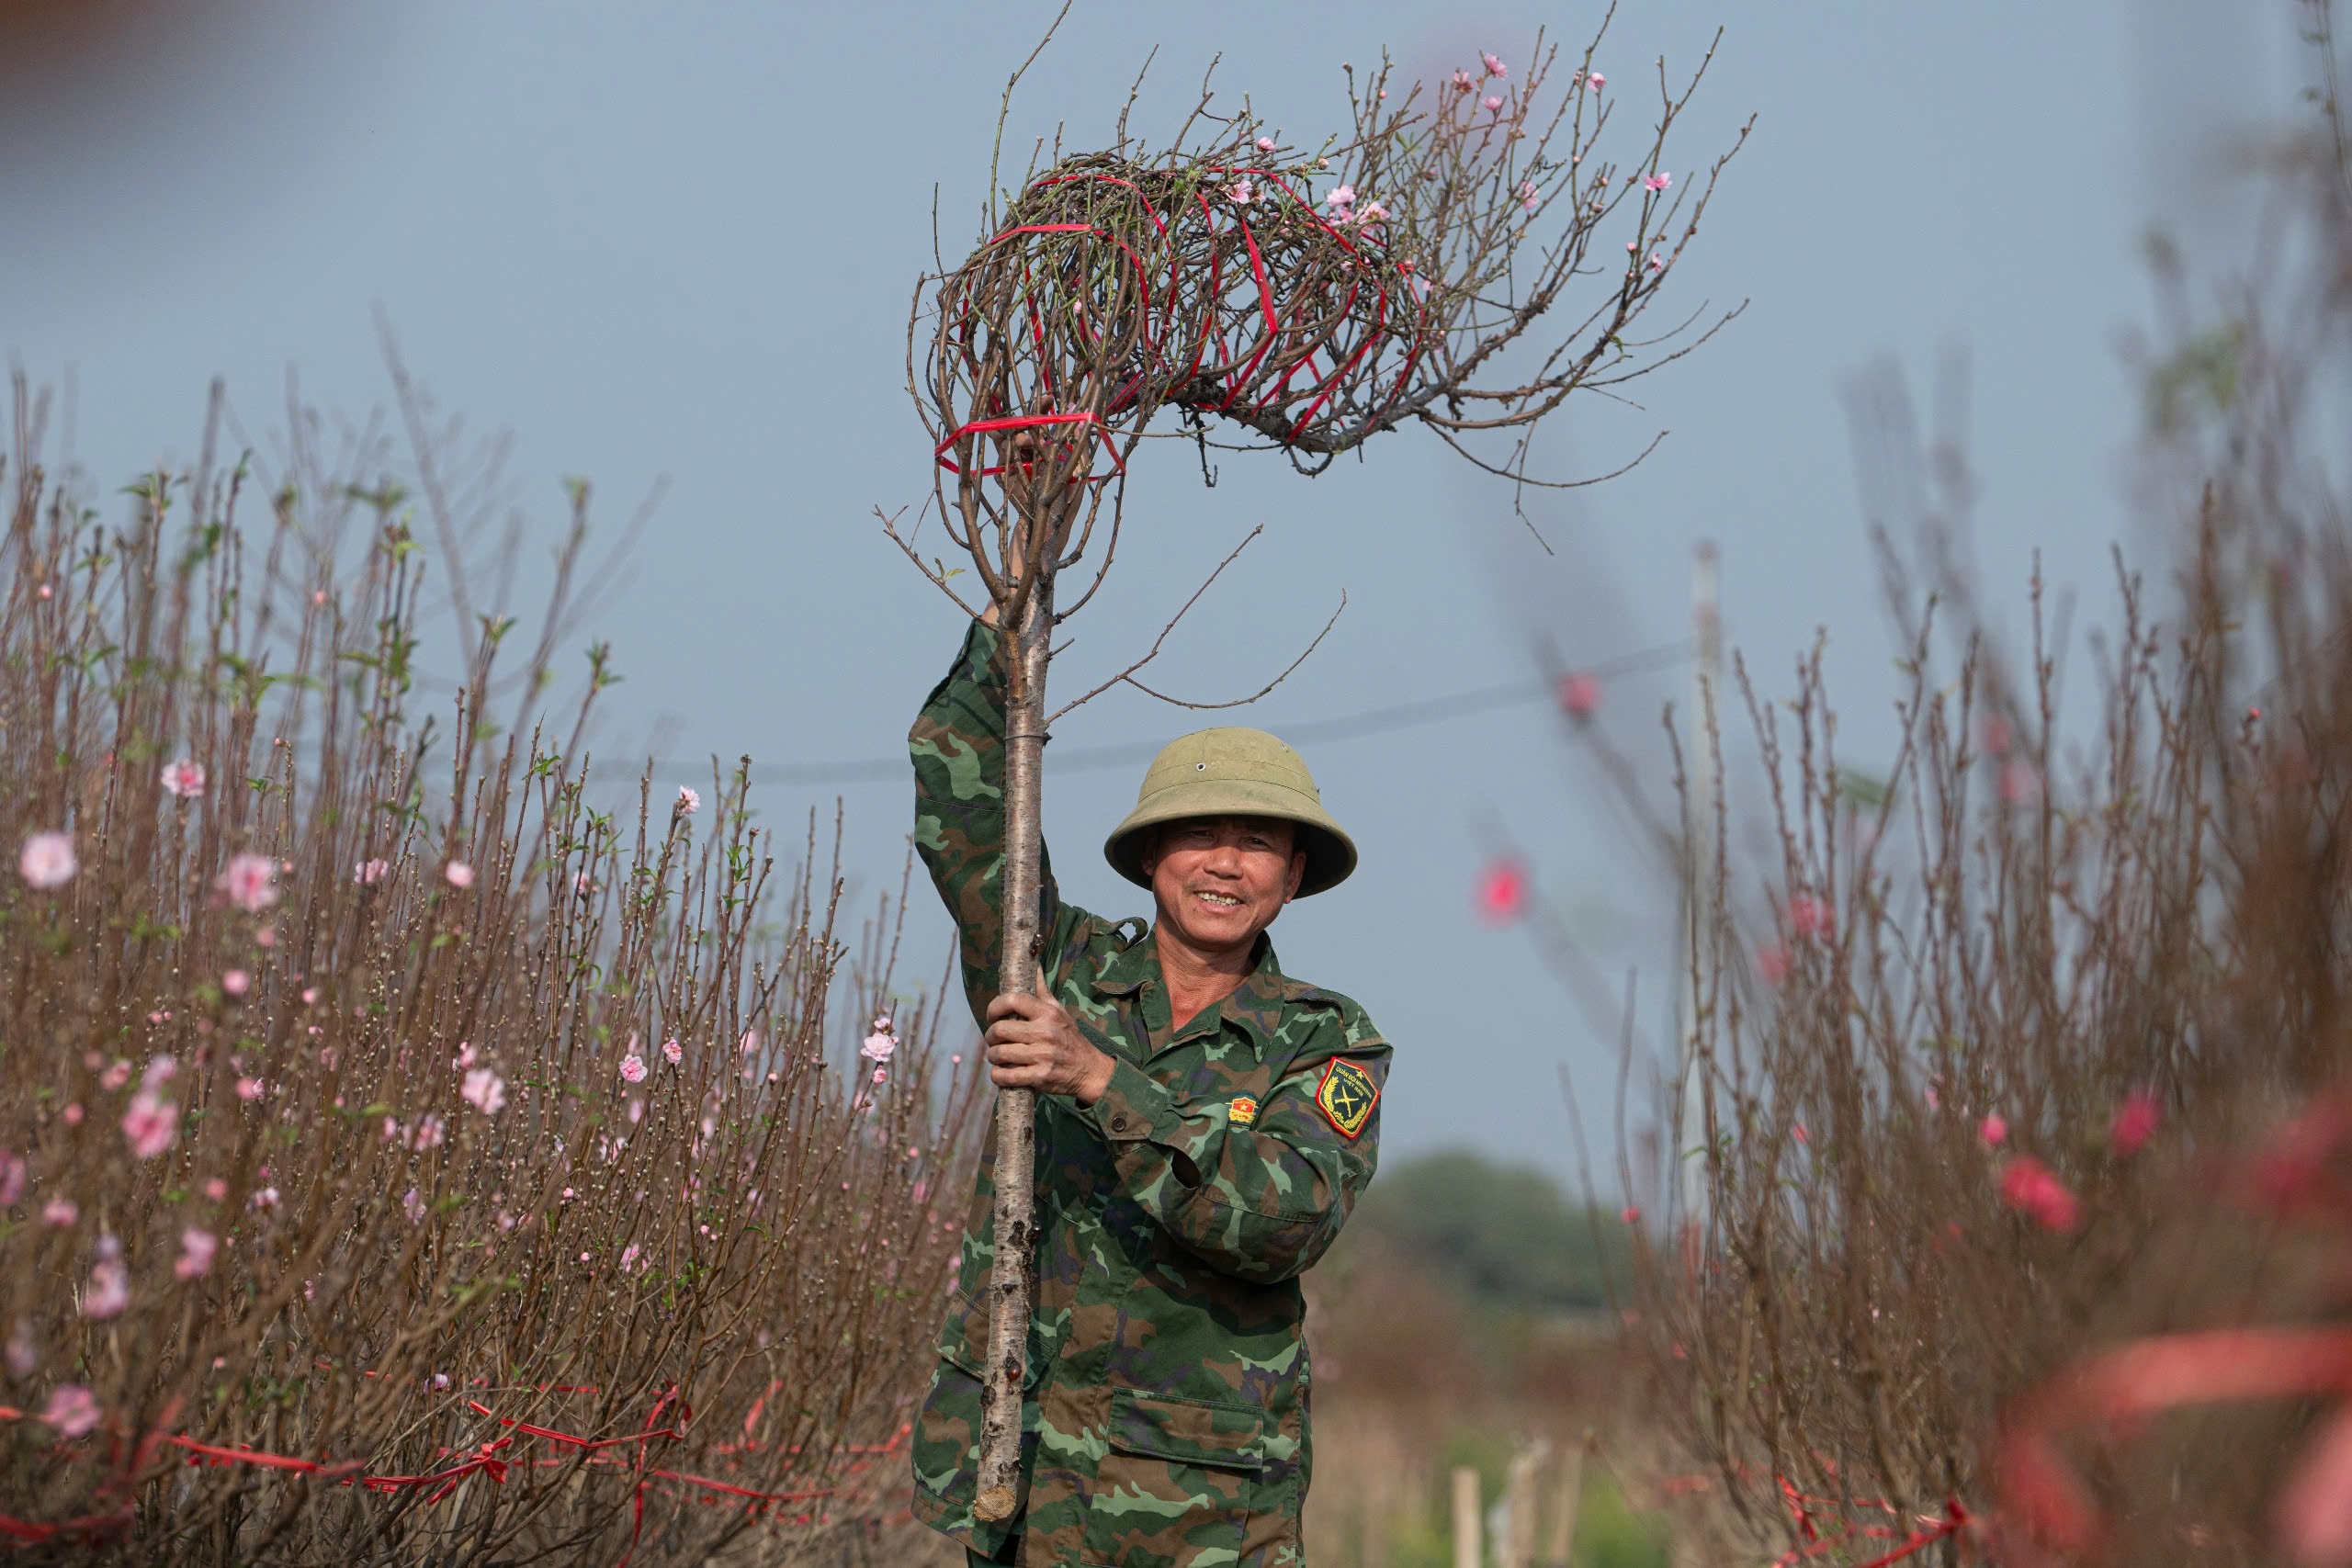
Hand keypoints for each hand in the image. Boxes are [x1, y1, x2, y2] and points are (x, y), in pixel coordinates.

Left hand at [984, 990, 1115, 1105]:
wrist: (1089, 1070)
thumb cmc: (1070, 1038)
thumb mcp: (1060, 1012)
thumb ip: (1042, 991)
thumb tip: (1034, 965)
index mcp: (1048, 1013)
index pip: (1013, 1000)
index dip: (994, 1007)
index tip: (992, 1015)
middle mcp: (1045, 1032)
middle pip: (1000, 1029)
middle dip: (990, 1035)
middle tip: (993, 1039)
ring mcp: (1042, 1056)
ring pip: (1000, 1053)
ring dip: (993, 1056)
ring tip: (997, 1056)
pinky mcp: (1040, 1077)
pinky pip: (1007, 1076)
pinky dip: (997, 1075)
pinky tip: (1000, 1072)